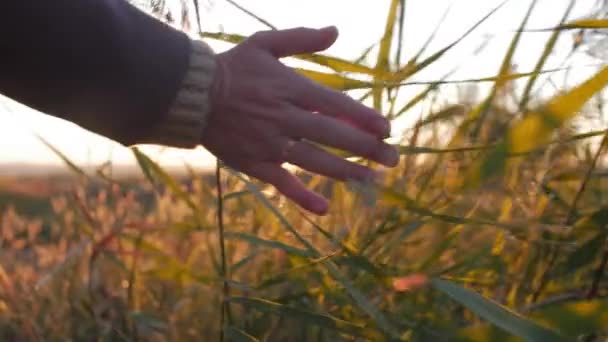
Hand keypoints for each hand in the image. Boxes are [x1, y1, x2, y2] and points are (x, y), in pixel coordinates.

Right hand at [203, 26, 398, 214]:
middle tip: (393, 159)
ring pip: (315, 161)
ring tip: (371, 178)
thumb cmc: (232, 68)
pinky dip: (303, 197)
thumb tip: (336, 31)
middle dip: (367, 149)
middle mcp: (285, 118)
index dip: (364, 118)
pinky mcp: (255, 163)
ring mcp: (270, 143)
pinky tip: (324, 209)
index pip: (336, 105)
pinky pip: (283, 183)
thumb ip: (301, 39)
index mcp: (290, 88)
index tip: (387, 129)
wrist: (192, 95)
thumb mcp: (265, 43)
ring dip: (346, 171)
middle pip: (334, 136)